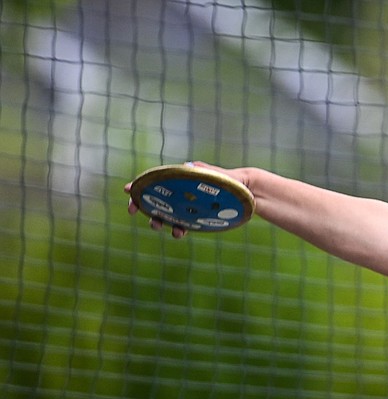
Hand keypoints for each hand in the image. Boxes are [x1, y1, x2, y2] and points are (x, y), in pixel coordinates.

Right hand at [124, 162, 248, 238]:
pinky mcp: (197, 218)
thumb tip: (189, 165)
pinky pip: (182, 225)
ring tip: (161, 227)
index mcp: (181, 178)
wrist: (249, 194)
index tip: (128, 190)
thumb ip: (205, 171)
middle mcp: (181, 193)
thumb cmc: (234, 180)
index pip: (155, 181)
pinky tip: (178, 233)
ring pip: (167, 214)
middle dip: (144, 206)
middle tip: (138, 213)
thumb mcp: (218, 174)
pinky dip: (178, 230)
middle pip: (156, 199)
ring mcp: (188, 206)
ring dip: (160, 221)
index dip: (140, 186)